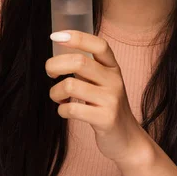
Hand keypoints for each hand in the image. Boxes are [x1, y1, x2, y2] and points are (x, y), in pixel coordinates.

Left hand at [45, 30, 149, 164]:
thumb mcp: (103, 82)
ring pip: (71, 85)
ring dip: (55, 92)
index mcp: (113, 68)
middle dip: (55, 64)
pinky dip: (61, 109)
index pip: (98, 44)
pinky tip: (65, 110)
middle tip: (49, 73)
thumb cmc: (107, 106)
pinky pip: (72, 109)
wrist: (127, 139)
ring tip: (57, 97)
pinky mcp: (105, 119)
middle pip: (79, 62)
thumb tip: (58, 56)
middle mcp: (114, 80)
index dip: (77, 37)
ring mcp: (111, 100)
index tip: (55, 36)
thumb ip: (87, 69)